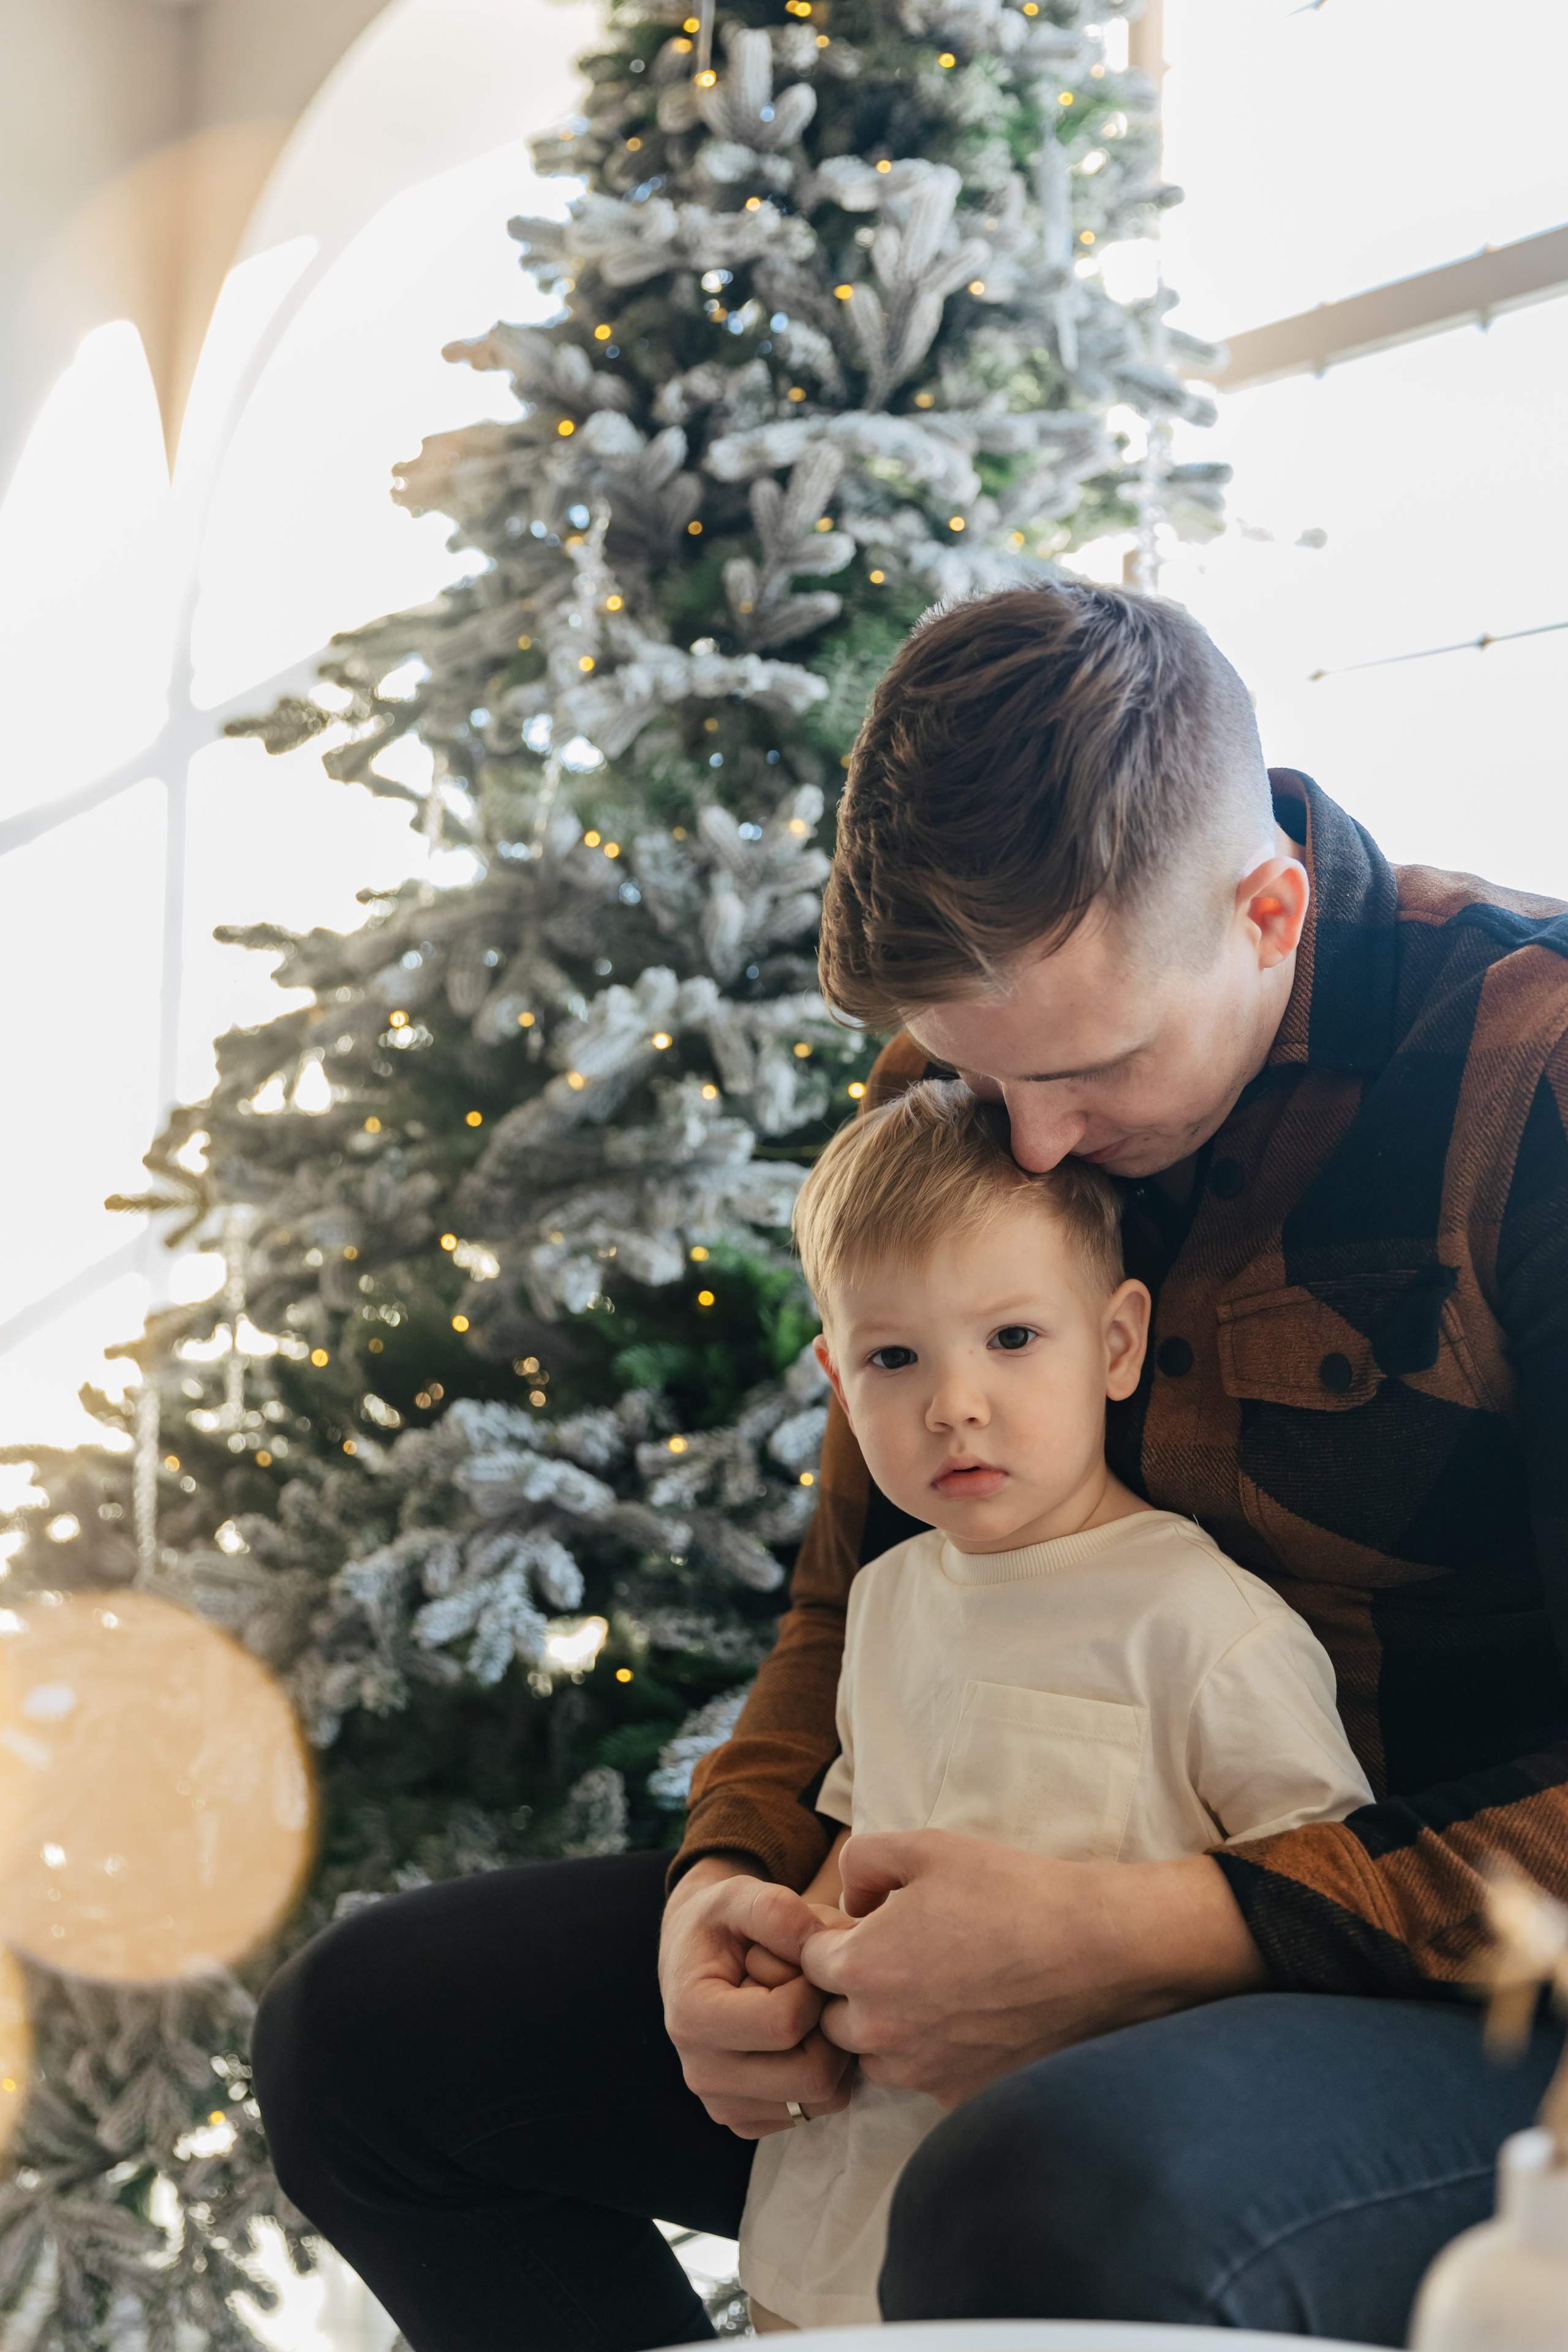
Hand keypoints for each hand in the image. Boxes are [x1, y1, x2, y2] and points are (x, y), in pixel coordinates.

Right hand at [659, 1858, 855, 2138]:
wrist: (697, 1960)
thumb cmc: (722, 1924)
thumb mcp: (740, 1896)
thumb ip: (775, 1909)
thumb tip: (815, 1945)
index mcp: (692, 2017)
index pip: (785, 2024)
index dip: (813, 1986)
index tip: (805, 1959)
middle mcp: (702, 2074)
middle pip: (811, 2075)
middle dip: (830, 2025)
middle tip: (818, 1988)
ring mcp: (724, 2106)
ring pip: (823, 2097)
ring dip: (833, 2049)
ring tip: (810, 2009)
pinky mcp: (747, 2120)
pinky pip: (817, 2109)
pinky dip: (825, 2072)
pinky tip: (804, 2036)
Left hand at [801, 1830, 1266, 2109]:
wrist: (1095, 1950)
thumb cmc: (1011, 1892)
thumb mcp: (926, 1847)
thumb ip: (863, 1862)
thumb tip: (849, 1899)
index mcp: (861, 1966)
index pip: (809, 1963)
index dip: (833, 1939)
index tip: (865, 1927)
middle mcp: (880, 2030)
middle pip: (832, 2018)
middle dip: (852, 1989)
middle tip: (898, 1957)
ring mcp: (921, 2071)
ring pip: (874, 2057)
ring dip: (887, 2028)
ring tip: (934, 1988)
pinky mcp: (962, 2096)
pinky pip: (924, 2079)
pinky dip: (934, 2054)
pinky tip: (970, 2018)